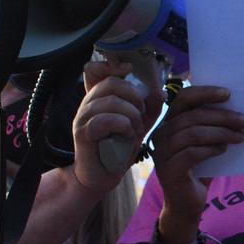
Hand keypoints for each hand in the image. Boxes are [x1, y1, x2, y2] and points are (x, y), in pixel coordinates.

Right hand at [71, 69, 150, 197]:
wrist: (102, 177)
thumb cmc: (118, 149)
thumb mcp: (138, 124)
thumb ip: (149, 108)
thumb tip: (161, 91)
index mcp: (99, 98)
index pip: (94, 69)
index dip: (110, 66)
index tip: (128, 72)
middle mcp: (87, 103)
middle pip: (111, 83)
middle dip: (134, 97)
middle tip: (141, 114)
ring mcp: (82, 118)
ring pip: (110, 101)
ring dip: (131, 115)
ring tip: (135, 130)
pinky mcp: (82, 134)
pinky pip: (103, 121)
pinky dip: (121, 126)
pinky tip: (127, 135)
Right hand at [150, 84, 243, 242]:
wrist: (186, 205)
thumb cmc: (199, 170)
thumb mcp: (205, 144)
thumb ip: (212, 126)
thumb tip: (239, 110)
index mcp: (168, 123)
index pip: (183, 99)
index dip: (205, 92)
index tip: (229, 94)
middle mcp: (160, 135)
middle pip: (193, 116)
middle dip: (223, 116)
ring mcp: (162, 153)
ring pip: (193, 133)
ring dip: (221, 132)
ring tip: (241, 136)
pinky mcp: (168, 170)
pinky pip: (191, 153)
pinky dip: (211, 148)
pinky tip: (224, 149)